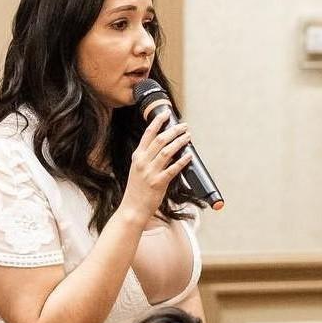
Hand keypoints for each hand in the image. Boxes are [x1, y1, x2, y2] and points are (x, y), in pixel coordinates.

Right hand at [120, 110, 191, 224]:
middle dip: (174, 130)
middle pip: (160, 140)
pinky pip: (173, 169)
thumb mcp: (137, 170)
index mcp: (137, 157)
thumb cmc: (136, 190)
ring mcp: (150, 172)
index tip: (166, 113)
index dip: (158, 122)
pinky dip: (182, 160)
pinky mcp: (158, 183)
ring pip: (167, 151)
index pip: (148, 134)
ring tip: (188, 137)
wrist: (132, 209)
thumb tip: (166, 148)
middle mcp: (142, 162)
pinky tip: (189, 155)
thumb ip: (148, 158)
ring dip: (179, 142)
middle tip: (184, 126)